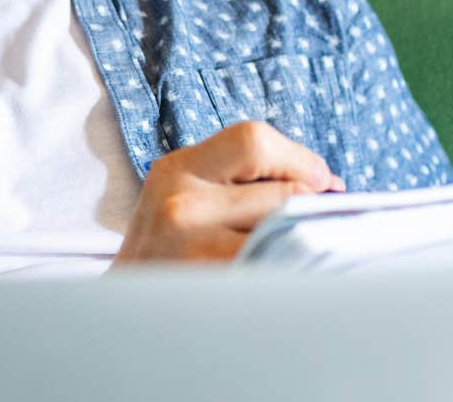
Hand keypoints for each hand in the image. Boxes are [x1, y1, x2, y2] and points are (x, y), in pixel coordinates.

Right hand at [109, 119, 344, 265]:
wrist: (125, 311)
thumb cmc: (170, 249)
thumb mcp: (185, 195)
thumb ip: (241, 179)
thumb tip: (327, 183)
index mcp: (176, 169)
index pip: (253, 140)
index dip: (298, 158)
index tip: (319, 180)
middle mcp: (181, 204)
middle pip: (280, 191)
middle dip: (309, 204)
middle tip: (314, 220)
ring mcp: (194, 249)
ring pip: (284, 232)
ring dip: (301, 239)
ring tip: (291, 248)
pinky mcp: (212, 286)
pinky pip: (275, 268)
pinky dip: (290, 268)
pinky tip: (279, 273)